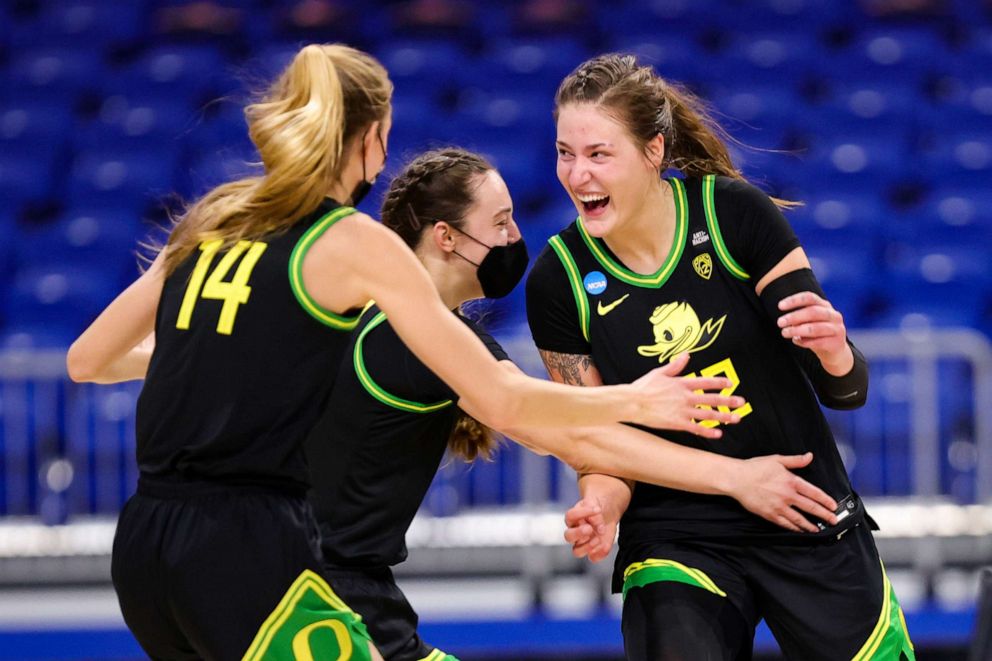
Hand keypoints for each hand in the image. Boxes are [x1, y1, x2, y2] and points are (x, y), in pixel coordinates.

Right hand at [563, 497, 617, 562]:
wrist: (608, 514)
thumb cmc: (598, 507)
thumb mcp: (595, 501)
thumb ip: (592, 508)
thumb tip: (595, 522)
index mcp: (572, 518)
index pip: (570, 516)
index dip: (582, 513)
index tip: (597, 509)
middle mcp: (574, 532)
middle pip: (568, 536)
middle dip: (578, 533)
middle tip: (589, 528)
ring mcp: (582, 543)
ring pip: (577, 551)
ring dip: (587, 546)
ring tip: (598, 538)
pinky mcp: (593, 551)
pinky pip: (593, 557)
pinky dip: (599, 553)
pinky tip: (605, 545)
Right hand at [630, 353, 745, 437]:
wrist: (631, 402)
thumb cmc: (643, 387)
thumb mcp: (659, 372)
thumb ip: (675, 365)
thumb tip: (686, 354)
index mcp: (681, 383)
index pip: (705, 382)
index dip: (719, 382)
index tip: (730, 383)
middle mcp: (685, 397)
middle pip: (711, 399)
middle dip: (728, 400)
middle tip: (741, 402)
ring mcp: (682, 410)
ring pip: (707, 414)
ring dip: (723, 416)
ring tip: (736, 418)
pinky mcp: (676, 423)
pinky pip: (696, 428)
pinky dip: (708, 431)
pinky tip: (718, 434)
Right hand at [727, 452, 838, 531]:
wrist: (737, 479)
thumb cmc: (755, 468)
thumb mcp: (777, 459)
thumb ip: (795, 460)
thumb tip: (809, 456)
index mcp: (791, 481)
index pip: (814, 493)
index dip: (826, 500)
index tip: (833, 506)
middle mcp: (788, 495)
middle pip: (811, 508)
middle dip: (824, 515)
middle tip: (833, 520)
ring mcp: (779, 506)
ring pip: (799, 519)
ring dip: (811, 525)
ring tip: (818, 529)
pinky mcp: (769, 514)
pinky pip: (785, 524)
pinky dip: (794, 528)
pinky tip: (799, 530)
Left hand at [778, 292, 849, 367]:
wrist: (834, 351)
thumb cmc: (816, 333)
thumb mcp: (808, 322)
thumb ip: (798, 319)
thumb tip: (784, 320)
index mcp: (825, 306)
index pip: (810, 298)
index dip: (795, 300)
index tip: (780, 306)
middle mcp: (833, 315)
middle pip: (813, 312)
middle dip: (794, 317)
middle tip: (779, 322)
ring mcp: (837, 329)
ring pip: (815, 328)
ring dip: (797, 330)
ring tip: (784, 333)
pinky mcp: (837, 343)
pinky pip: (818, 342)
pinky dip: (805, 342)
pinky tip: (796, 341)